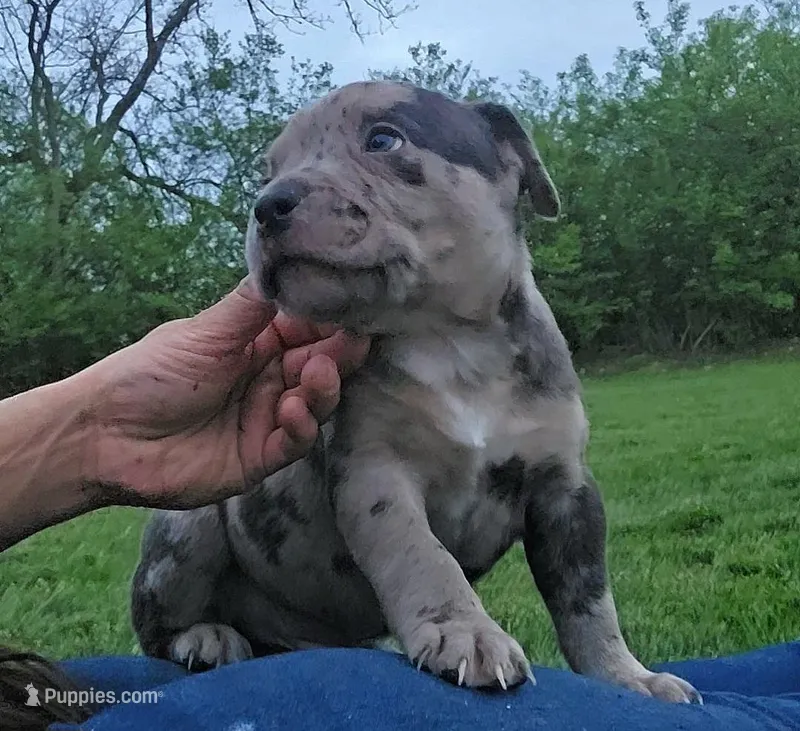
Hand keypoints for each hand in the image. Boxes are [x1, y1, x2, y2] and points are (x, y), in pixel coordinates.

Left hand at [79, 277, 370, 507]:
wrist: (105, 435)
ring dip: (323, 389)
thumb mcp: (205, 332)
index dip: (334, 322)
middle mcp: (268, 379)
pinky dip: (301, 426)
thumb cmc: (150, 373)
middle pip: (320, 366)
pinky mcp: (260, 457)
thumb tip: (289, 258)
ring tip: (315, 375)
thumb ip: (253, 305)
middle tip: (354, 343)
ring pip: (314, 404)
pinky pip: (294, 442)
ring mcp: (266, 419)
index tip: (360, 309)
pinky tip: (291, 411)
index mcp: (257, 343)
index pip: (308, 330)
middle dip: (338, 356)